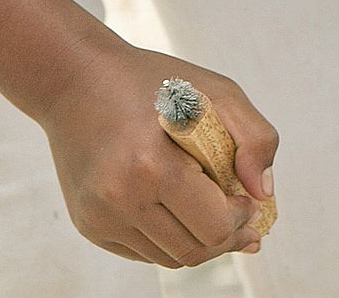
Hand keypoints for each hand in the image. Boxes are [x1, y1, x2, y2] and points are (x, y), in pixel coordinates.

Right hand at [35, 42, 276, 268]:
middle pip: (193, 251)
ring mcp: (99, 217)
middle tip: (240, 214)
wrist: (75, 79)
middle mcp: (119, 199)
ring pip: (168, 258)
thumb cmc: (149, 82)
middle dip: (225, 237)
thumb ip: (256, 138)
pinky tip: (176, 208)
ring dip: (197, 240)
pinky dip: (167, 238)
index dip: (241, 219)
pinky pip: (142, 251)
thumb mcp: (215, 90)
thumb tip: (263, 194)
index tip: (247, 199)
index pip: (214, 226)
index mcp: (151, 166)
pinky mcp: (88, 224)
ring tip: (210, 210)